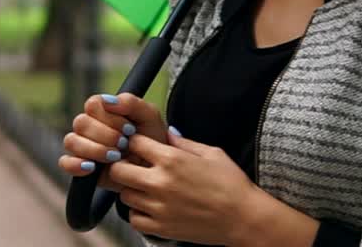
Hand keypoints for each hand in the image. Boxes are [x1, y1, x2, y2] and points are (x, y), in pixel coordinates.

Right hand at [57, 93, 165, 190]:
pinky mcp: (79, 166)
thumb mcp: (149, 117)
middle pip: (81, 123)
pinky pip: (65, 162)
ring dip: (95, 149)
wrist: (154, 170)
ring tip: (115, 157)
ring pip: (72, 141)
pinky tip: (92, 167)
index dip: (110, 117)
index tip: (129, 129)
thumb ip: (131, 103)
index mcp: (102, 109)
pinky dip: (76, 164)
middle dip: (106, 135)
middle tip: (124, 144)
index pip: (92, 104)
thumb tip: (108, 100)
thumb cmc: (151, 140)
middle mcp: (89, 126)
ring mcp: (82, 145)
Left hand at [108, 127, 258, 244]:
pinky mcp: (161, 228)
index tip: (140, 145)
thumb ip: (184, 142)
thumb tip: (168, 132)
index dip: (135, 141)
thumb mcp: (211, 153)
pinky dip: (138, 212)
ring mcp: (158, 207)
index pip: (134, 142)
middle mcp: (160, 182)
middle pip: (118, 170)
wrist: (244, 218)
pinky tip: (151, 206)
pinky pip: (134, 219)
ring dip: (131, 189)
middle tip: (134, 166)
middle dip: (122, 164)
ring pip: (124, 195)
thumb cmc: (232, 184)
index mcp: (172, 159)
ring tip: (145, 187)